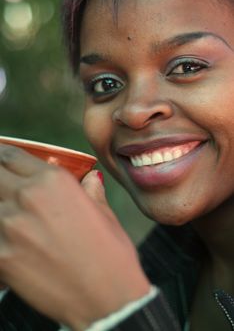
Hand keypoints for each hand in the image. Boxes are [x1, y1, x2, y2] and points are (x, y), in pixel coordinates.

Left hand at [0, 145, 149, 329]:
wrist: (107, 299)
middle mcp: (27, 196)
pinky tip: (11, 242)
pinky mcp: (1, 257)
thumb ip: (91, 191)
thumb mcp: (104, 215)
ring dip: (0, 206)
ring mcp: (9, 226)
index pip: (11, 155)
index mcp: (53, 181)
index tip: (0, 160)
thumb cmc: (111, 254)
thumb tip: (90, 179)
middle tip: (4, 187)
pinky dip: (0, 237)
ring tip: (11, 215)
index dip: (2, 154)